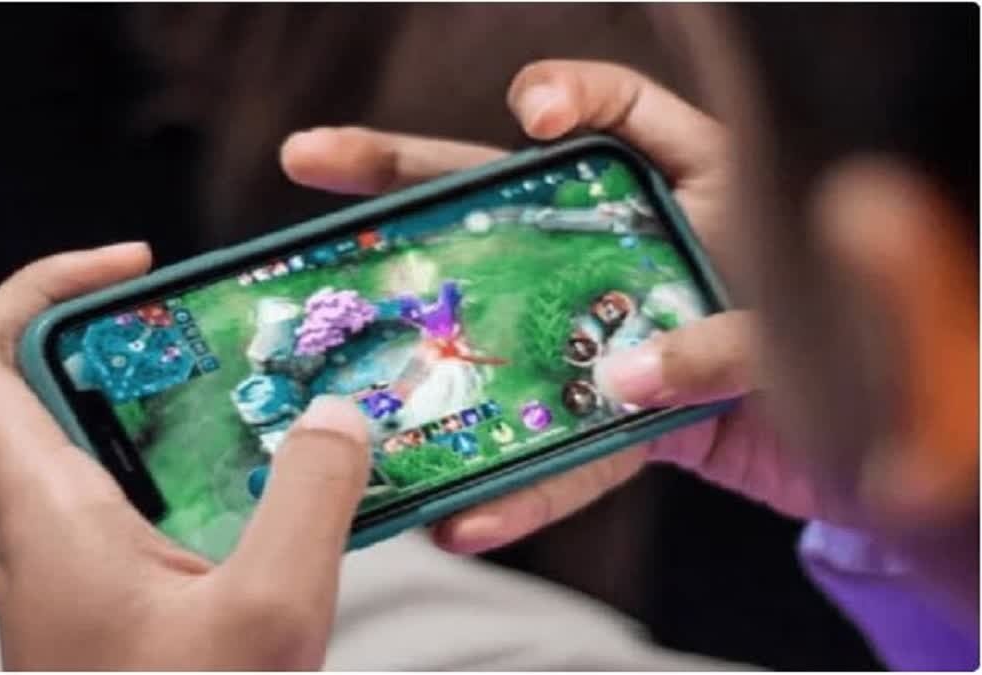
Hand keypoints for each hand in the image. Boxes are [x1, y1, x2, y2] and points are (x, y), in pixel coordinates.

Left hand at [0, 243, 369, 668]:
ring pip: (106, 451)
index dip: (41, 284)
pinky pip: (142, 508)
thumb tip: (338, 415)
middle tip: (224, 331)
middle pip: (52, 389)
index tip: (134, 263)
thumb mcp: (269, 615)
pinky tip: (272, 492)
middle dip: (137, 342)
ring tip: (265, 395)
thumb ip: (312, 497)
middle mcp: (42, 530)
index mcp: (43, 511)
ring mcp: (75, 571)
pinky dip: (197, 477)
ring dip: (177, 413)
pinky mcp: (113, 604)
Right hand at [279, 60, 836, 553]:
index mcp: (678, 193)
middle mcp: (616, 251)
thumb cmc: (832, 338)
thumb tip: (630, 378)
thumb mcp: (799, 310)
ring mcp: (600, 331)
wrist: (855, 442)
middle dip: (403, 180)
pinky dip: (522, 494)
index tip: (534, 115)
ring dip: (419, 351)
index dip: (569, 98)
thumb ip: (728, 332)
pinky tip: (467, 519)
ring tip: (338, 356)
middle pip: (497, 202)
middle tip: (312, 158)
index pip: (617, 114)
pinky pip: (559, 454)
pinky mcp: (614, 417)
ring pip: (497, 326)